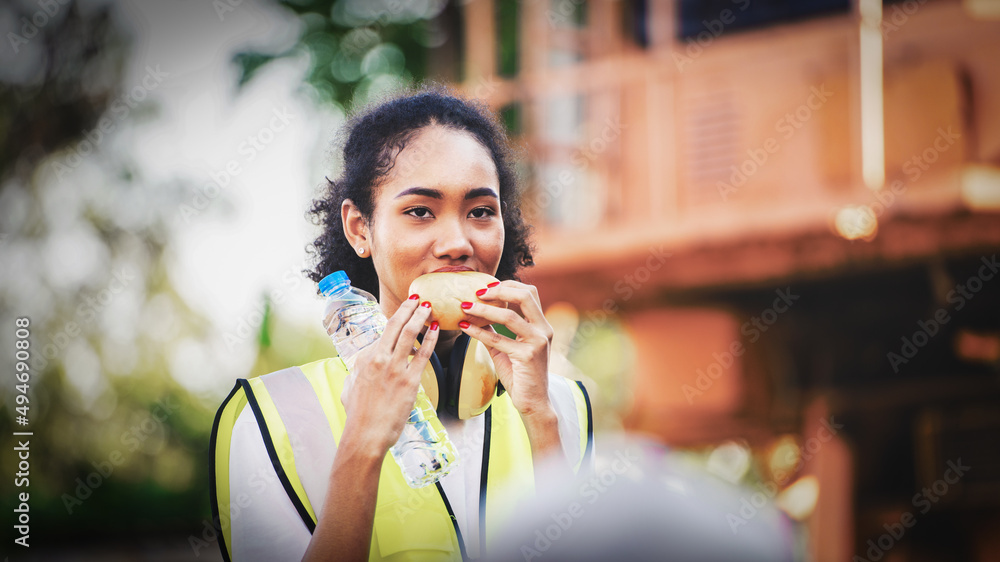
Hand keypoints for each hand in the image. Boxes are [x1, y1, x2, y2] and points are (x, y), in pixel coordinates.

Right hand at [340, 295, 439, 456]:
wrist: (365, 435)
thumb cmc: (358, 416)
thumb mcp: (350, 387)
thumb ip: (358, 373)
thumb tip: (361, 368)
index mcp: (364, 359)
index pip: (382, 334)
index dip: (396, 321)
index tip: (405, 312)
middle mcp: (378, 359)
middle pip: (395, 325)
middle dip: (408, 308)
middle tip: (418, 297)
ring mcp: (395, 369)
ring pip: (409, 334)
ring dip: (420, 316)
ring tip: (429, 306)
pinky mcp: (410, 381)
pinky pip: (424, 354)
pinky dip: (430, 338)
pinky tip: (436, 328)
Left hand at [456, 280, 554, 419]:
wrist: (533, 402)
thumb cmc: (521, 375)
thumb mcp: (508, 348)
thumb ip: (496, 331)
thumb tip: (476, 315)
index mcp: (542, 324)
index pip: (529, 292)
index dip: (508, 285)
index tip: (486, 287)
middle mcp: (543, 330)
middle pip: (525, 295)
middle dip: (498, 290)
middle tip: (476, 292)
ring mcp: (537, 342)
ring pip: (508, 316)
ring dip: (482, 309)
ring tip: (464, 306)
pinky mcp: (527, 356)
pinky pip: (497, 339)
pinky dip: (478, 331)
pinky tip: (464, 327)